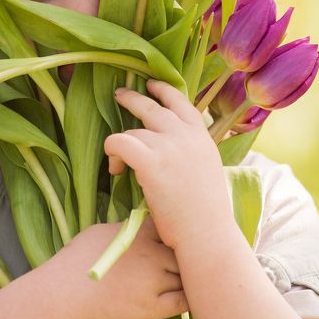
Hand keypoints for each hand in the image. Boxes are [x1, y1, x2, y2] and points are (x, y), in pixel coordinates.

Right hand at [41, 218, 187, 318]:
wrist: (62, 295)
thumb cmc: (73, 261)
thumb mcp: (99, 233)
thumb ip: (125, 230)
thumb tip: (136, 230)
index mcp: (140, 234)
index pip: (173, 226)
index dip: (175, 233)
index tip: (173, 240)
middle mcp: (152, 255)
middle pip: (185, 252)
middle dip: (185, 257)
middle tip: (181, 264)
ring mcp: (154, 282)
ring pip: (187, 277)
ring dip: (187, 278)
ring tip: (187, 281)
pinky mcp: (153, 308)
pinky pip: (184, 302)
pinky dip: (189, 299)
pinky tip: (186, 298)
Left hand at [106, 79, 233, 249]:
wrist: (207, 233)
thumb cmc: (205, 211)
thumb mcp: (206, 167)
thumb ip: (190, 148)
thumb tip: (169, 141)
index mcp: (201, 135)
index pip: (180, 100)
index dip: (163, 90)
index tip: (150, 85)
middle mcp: (185, 134)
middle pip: (151, 106)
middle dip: (132, 98)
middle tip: (119, 95)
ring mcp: (168, 145)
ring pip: (132, 130)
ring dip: (121, 146)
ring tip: (118, 166)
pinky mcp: (150, 161)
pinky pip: (118, 142)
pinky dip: (112, 153)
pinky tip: (115, 170)